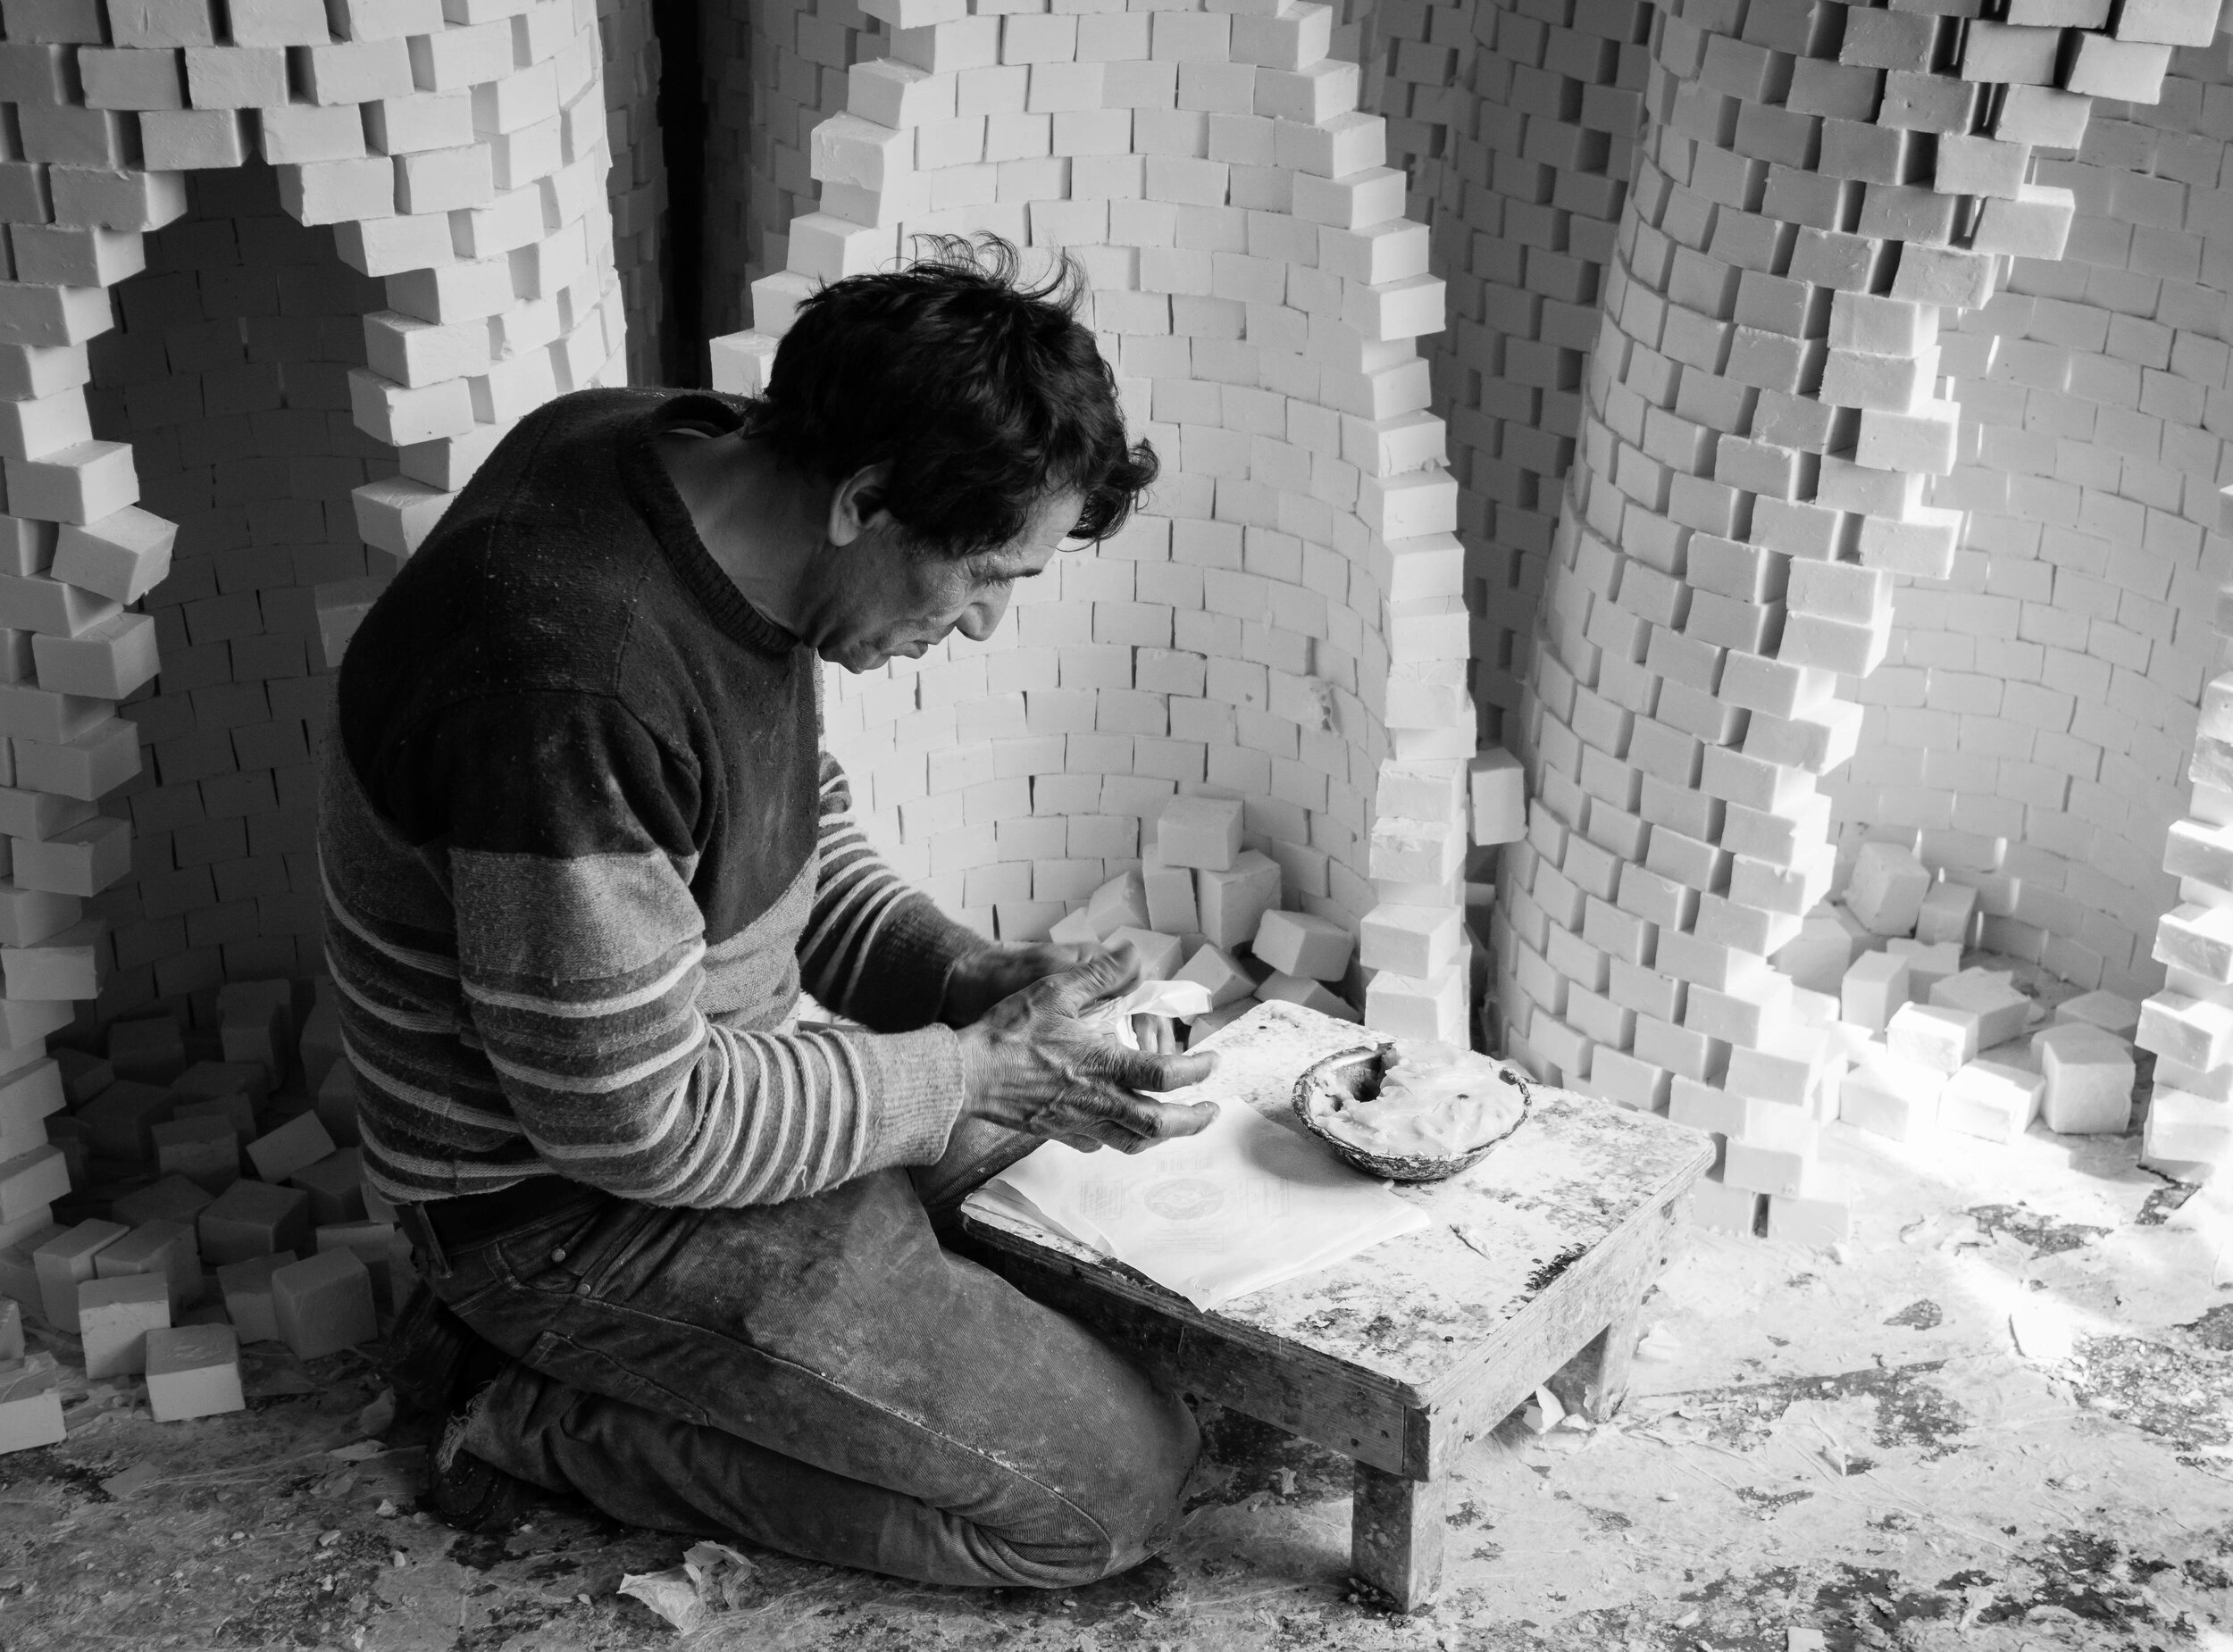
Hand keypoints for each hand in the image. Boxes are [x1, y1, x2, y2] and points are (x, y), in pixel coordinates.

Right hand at [956, 946, 1218, 1152]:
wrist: (966, 1074)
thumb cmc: (1009, 1032)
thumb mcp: (1056, 990)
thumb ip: (1100, 973)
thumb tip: (1133, 953)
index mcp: (1103, 1065)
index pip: (1167, 1075)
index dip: (1198, 1070)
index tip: (1213, 1063)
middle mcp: (1097, 1101)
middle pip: (1159, 1125)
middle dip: (1193, 1121)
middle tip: (1210, 1111)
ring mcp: (1078, 1123)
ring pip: (1133, 1142)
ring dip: (1163, 1135)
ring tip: (1177, 1123)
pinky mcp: (1057, 1132)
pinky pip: (1097, 1145)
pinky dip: (1119, 1139)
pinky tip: (1119, 1127)